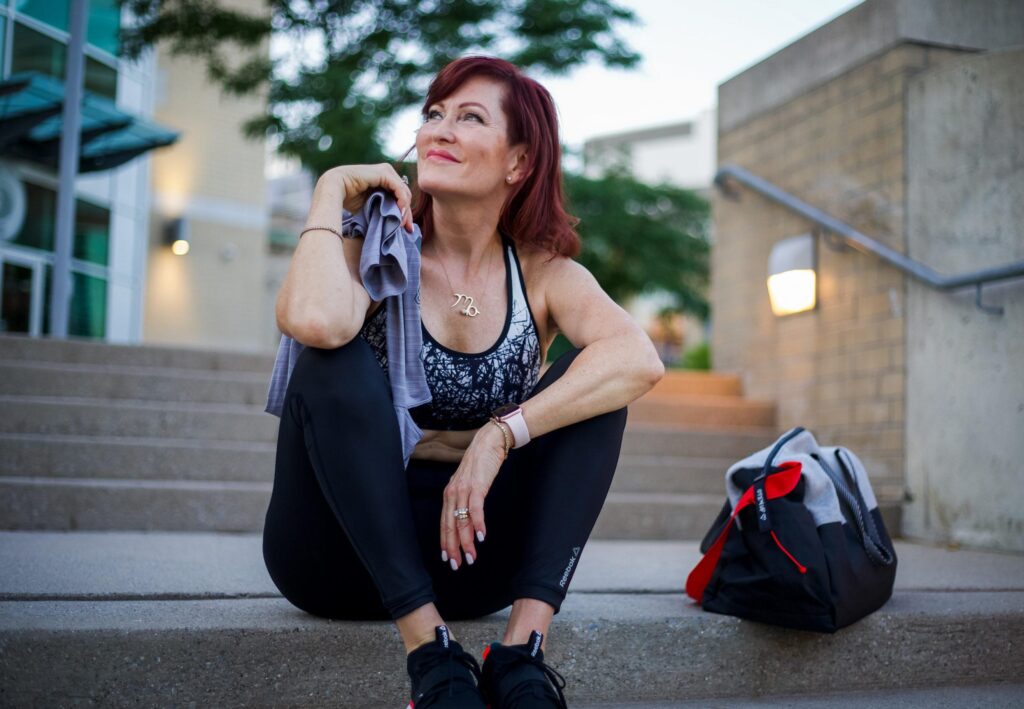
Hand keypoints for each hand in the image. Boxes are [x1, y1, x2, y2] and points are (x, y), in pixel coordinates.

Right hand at [318, 163, 413, 231]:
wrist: (333, 189)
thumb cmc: (347, 199)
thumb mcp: (370, 206)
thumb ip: (383, 209)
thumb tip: (396, 223)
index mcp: (384, 179)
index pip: (400, 196)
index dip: (405, 213)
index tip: (408, 229)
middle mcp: (387, 172)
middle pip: (404, 194)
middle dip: (407, 213)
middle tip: (408, 230)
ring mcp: (386, 171)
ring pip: (404, 192)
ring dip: (405, 210)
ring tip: (402, 224)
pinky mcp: (384, 172)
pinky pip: (399, 189)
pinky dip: (402, 202)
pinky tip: (400, 214)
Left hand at [440, 422, 507, 569]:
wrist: (489, 442)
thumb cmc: (481, 463)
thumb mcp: (469, 484)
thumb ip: (466, 501)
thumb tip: (468, 522)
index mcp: (449, 494)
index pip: (444, 523)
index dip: (446, 542)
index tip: (449, 558)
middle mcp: (453, 493)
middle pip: (450, 526)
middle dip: (453, 548)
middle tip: (458, 564)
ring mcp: (464, 489)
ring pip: (462, 521)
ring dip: (466, 541)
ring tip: (471, 556)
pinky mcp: (477, 486)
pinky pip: (475, 509)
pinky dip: (477, 524)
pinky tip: (481, 536)